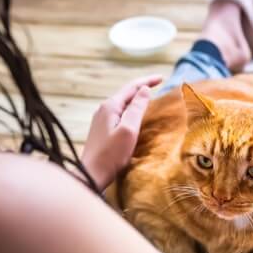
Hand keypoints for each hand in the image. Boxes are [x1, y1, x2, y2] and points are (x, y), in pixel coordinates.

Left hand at [81, 75, 162, 190]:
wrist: (90, 174)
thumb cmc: (111, 155)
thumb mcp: (128, 130)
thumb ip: (137, 109)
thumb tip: (144, 90)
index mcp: (110, 106)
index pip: (132, 87)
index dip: (147, 81)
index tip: (162, 77)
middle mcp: (103, 109)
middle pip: (126, 93)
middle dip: (142, 88)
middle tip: (158, 84)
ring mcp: (100, 119)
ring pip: (122, 104)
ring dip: (136, 99)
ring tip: (149, 97)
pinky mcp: (101, 130)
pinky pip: (119, 113)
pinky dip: (130, 110)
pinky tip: (135, 115)